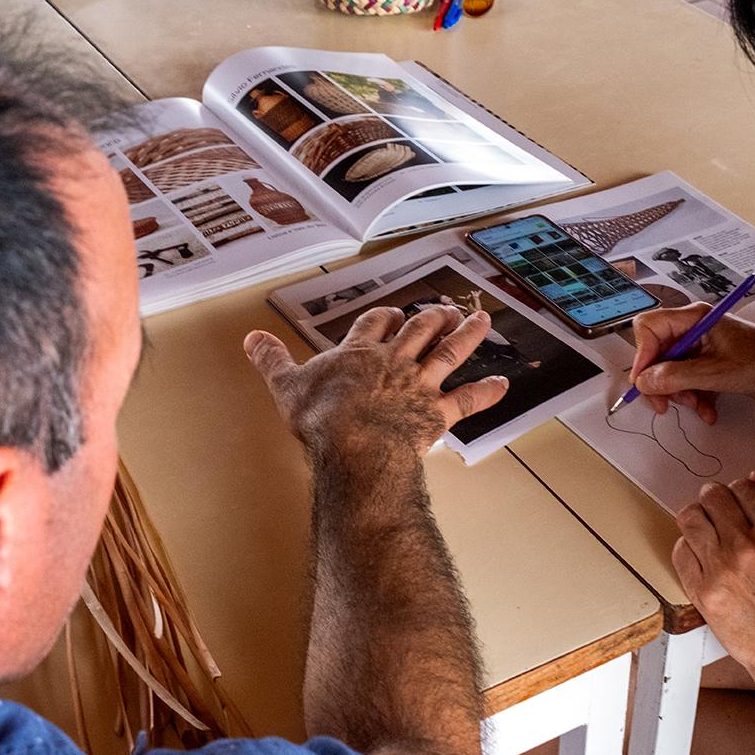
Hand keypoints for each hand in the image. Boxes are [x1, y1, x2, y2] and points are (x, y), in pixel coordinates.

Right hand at [244, 304, 509, 458]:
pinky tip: (503, 384)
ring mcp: (419, 385)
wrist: (355, 445)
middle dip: (433, 318)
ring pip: (448, 353)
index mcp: (360, 353)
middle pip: (419, 330)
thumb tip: (251, 338)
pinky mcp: (437, 413)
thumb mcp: (287, 386)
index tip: (395, 313)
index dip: (387, 317)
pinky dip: (486, 392)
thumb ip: (272, 360)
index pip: (376, 324)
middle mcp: (394, 362)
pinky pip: (468, 399)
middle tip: (445, 309)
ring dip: (467, 335)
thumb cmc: (321, 419)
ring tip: (480, 319)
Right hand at [630, 305, 754, 423]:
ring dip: (681, 394)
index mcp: (695, 318)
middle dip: (661, 381)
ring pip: (672, 372)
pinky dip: (695, 399)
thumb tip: (644, 381)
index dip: (643, 356)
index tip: (646, 382)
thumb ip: (675, 377)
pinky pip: (690, 382)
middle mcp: (696, 330)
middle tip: (666, 405)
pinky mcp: (714, 366)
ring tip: (698, 406)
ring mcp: (705, 348)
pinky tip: (709, 411)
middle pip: (657, 354)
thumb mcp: (716, 373)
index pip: (649, 328)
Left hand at [671, 471, 754, 694]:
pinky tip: (700, 553)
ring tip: (705, 527)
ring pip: (689, 518)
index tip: (739, 500)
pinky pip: (680, 550)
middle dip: (715, 498)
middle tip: (717, 508)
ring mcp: (720, 568)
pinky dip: (687, 545)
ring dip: (696, 516)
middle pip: (712, 497)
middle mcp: (745, 546)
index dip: (740, 490)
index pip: (743, 487)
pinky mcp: (701, 590)